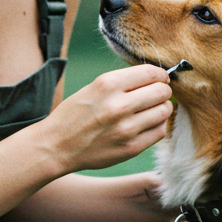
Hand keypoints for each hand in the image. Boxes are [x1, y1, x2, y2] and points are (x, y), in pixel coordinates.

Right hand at [39, 64, 172, 172]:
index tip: (159, 79)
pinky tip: (144, 125)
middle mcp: (119, 105)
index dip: (160, 75)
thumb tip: (157, 79)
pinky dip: (156, 126)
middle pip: (162, 92)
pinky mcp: (131, 148)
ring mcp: (126, 128)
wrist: (56, 146)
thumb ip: (124, 82)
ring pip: (164, 111)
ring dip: (161, 108)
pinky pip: (159, 131)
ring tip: (150, 110)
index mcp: (107, 84)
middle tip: (156, 95)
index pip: (151, 73)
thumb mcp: (94, 87)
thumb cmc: (75, 114)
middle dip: (163, 91)